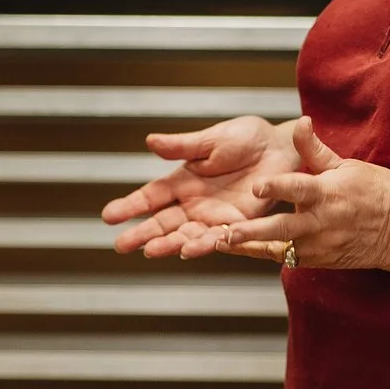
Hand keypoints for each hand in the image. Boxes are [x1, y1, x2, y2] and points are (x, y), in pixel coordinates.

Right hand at [102, 115, 300, 258]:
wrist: (281, 146)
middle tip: (120, 245)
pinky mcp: (238, 223)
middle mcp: (194, 202)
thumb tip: (150, 141)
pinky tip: (187, 251)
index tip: (108, 216)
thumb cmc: (245, 138)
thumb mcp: (210, 140)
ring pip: (185, 234)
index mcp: (183, 180)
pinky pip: (218, 238)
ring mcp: (214, 215)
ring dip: (168, 243)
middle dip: (142, 233)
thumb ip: (182, 147)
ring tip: (150, 251)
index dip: (131, 206)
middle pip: (163, 221)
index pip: (151, 196)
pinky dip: (203, 245)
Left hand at [220, 120, 389, 271]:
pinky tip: (241, 248)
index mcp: (330, 193)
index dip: (277, 186)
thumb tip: (300, 121)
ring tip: (222, 242)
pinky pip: (290, 259)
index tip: (256, 185)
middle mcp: (324, 222)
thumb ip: (316, 150)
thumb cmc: (377, 190)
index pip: (299, 189)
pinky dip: (266, 253)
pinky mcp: (322, 260)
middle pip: (284, 229)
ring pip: (282, 249)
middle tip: (228, 232)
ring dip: (252, 246)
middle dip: (254, 232)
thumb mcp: (348, 165)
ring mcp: (322, 245)